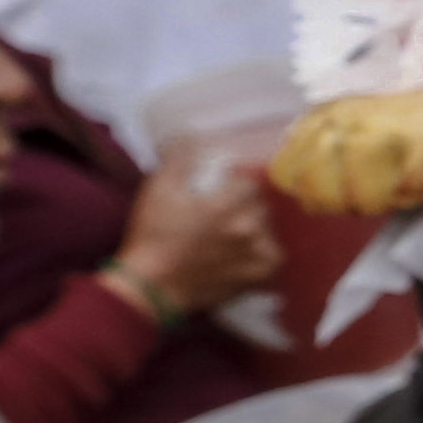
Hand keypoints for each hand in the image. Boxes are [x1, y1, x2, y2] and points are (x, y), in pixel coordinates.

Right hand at [108, 159, 280, 320]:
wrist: (151, 286)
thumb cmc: (152, 235)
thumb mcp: (159, 188)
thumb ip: (180, 158)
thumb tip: (193, 136)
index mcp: (228, 203)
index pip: (250, 182)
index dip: (236, 183)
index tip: (222, 189)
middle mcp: (250, 227)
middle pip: (260, 205)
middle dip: (245, 205)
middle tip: (224, 212)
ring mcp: (257, 254)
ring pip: (266, 230)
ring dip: (254, 229)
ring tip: (232, 235)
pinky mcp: (258, 276)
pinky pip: (271, 256)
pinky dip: (261, 252)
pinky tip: (243, 252)